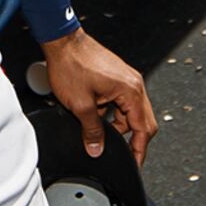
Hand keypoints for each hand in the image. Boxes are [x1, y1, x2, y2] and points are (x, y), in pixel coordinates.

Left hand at [40, 28, 156, 162]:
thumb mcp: (81, 106)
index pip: (144, 129)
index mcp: (131, 91)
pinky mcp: (117, 77)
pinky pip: (121, 102)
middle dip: (130, 139)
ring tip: (98, 130)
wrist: (62, 42)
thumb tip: (97, 149)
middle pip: (142, 121)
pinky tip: (95, 115)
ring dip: (117, 125)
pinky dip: (111, 112)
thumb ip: (92, 131)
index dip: (139, 150)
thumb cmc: (72, 64)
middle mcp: (133, 84)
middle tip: (119, 154)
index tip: (135, 164)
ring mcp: (126, 79)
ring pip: (130, 112)